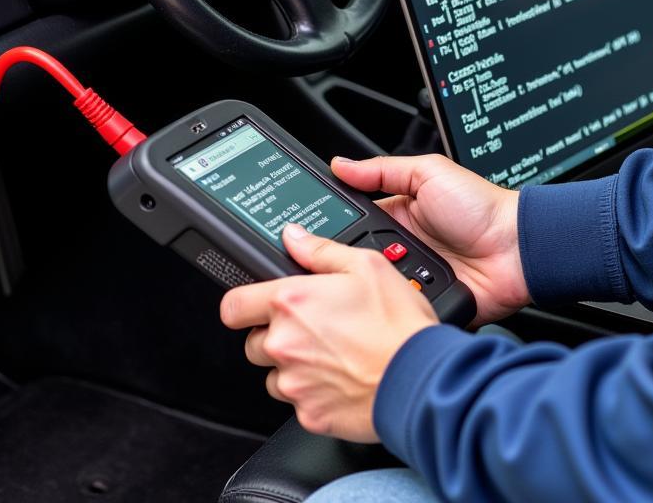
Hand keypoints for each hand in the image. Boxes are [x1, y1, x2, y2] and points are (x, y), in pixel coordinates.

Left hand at [221, 223, 436, 441]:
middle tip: (313, 327)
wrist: (420, 379)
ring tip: (332, 353)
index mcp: (292, 303)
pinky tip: (342, 376)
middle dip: (276, 334)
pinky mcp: (309, 414)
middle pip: (254, 342)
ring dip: (293, 365)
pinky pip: (298, 402)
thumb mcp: (367, 266)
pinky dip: (314, 392)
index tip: (254, 306)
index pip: (232, 307)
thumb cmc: (398, 324)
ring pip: (275, 375)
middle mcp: (284, 344)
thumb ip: (321, 250)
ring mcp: (295, 383)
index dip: (242, 304)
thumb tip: (293, 237)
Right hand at [332, 153, 528, 325]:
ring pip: (375, 286)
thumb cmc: (480, 207)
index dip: (335, 226)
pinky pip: (400, 309)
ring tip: (387, 269)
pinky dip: (397, 304)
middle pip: (358, 258)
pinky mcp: (424, 303)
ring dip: (377, 280)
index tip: (317, 229)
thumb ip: (383, 170)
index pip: (352, 223)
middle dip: (356, 257)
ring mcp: (412, 278)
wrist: (517, 248)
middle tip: (362, 250)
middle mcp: (399, 248)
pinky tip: (397, 297)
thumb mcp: (429, 173)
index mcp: (396, 216)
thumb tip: (341, 164)